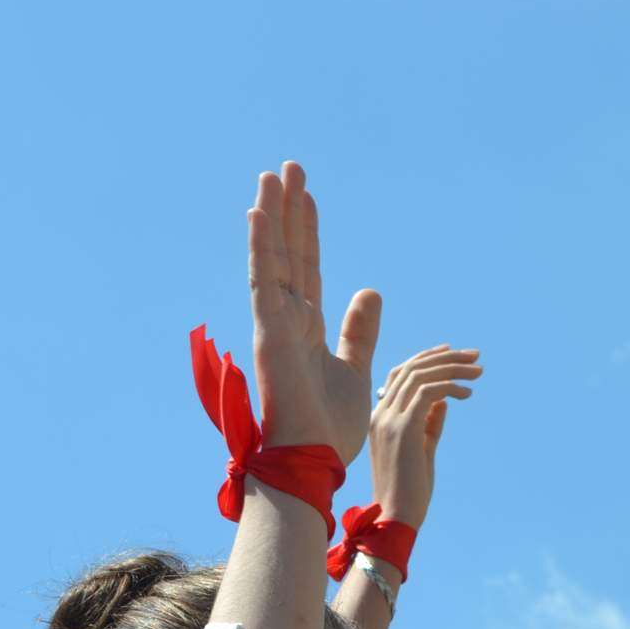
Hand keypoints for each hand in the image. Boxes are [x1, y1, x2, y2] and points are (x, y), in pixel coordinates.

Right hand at [248, 162, 379, 465]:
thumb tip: (371, 291)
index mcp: (307, 328)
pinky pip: (264, 282)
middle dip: (289, 210)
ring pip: (272, 259)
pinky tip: (258, 212)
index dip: (308, 231)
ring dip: (272, 215)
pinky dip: (260, 246)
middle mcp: (286, 321)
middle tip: (288, 167)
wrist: (315, 461)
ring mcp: (275, 325)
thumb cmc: (331, 427)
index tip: (309, 194)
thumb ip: (361, 330)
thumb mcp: (357, 368)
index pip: (308, 267)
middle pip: (289, 253)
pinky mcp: (269, 334)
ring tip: (272, 174)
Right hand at [368, 345, 481, 530]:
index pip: (400, 374)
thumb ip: (430, 424)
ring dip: (453, 368)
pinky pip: (428, 392)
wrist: (396, 517)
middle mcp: (380, 414)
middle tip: (475, 356)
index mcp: (380, 417)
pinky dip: (450, 386)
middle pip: (411, 368)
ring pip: (420, 375)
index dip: (427, 358)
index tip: (454, 353)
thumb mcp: (422, 450)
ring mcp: (389, 420)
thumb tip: (444, 401)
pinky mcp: (403, 428)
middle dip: (447, 357)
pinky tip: (468, 394)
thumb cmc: (410, 491)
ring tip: (478, 371)